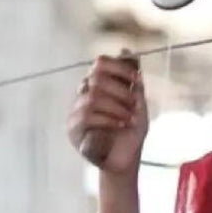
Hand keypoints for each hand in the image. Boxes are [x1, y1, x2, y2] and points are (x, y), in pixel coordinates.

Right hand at [67, 52, 148, 174]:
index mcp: (98, 87)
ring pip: (93, 98)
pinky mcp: (73, 130)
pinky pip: (88, 116)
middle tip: (135, 105)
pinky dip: (109, 119)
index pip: (100, 64)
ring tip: (130, 119)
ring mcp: (76, 112)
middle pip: (96, 78)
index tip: (138, 80)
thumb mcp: (137, 105)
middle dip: (121, 91)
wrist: (126, 162)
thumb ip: (132, 81)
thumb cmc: (131, 134)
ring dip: (117, 107)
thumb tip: (126, 51)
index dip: (120, 68)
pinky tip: (121, 125)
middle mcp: (84, 96)